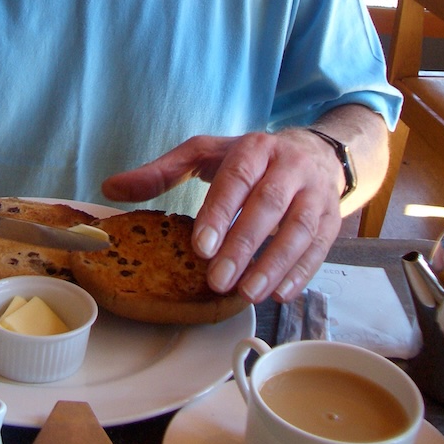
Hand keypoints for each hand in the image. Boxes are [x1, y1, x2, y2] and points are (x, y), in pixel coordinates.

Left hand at [101, 130, 345, 303]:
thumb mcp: (205, 154)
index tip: (200, 247)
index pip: (237, 178)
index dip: (220, 212)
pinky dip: (301, 273)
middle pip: (269, 205)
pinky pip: (320, 248)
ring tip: (247, 293)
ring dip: (274, 264)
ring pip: (300, 229)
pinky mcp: (332, 219)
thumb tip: (111, 188)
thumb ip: (161, 172)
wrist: (316, 153)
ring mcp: (315, 193)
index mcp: (255, 148)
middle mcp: (289, 167)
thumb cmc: (250, 158)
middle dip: (244, 245)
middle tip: (218, 280)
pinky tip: (278, 294)